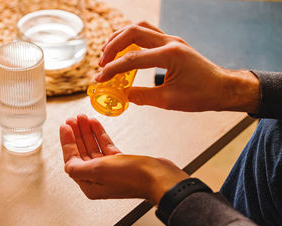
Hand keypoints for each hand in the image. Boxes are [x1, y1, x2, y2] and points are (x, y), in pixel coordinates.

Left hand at [59, 114, 188, 204]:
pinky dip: (100, 134)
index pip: (71, 160)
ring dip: (87, 132)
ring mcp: (109, 170)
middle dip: (76, 134)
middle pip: (81, 152)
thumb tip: (67, 164)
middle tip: (72, 119)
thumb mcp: (98, 171)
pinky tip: (95, 123)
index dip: (67, 142)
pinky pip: (105, 146)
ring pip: (93, 147)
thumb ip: (78, 168)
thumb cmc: (131, 177)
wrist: (158, 177)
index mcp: (89, 184)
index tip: (64, 127)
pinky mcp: (120, 162)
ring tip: (82, 117)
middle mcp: (97, 178)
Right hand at [96, 21, 259, 112]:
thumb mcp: (168, 100)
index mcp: (170, 55)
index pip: (132, 58)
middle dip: (112, 46)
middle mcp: (170, 42)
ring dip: (121, 38)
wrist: (222, 88)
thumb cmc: (201, 95)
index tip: (99, 79)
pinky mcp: (172, 43)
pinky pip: (148, 33)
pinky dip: (132, 39)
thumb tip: (123, 96)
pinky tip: (125, 49)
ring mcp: (172, 40)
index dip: (112, 69)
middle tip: (101, 63)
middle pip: (133, 33)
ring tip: (107, 52)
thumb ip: (142, 96)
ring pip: (140, 28)